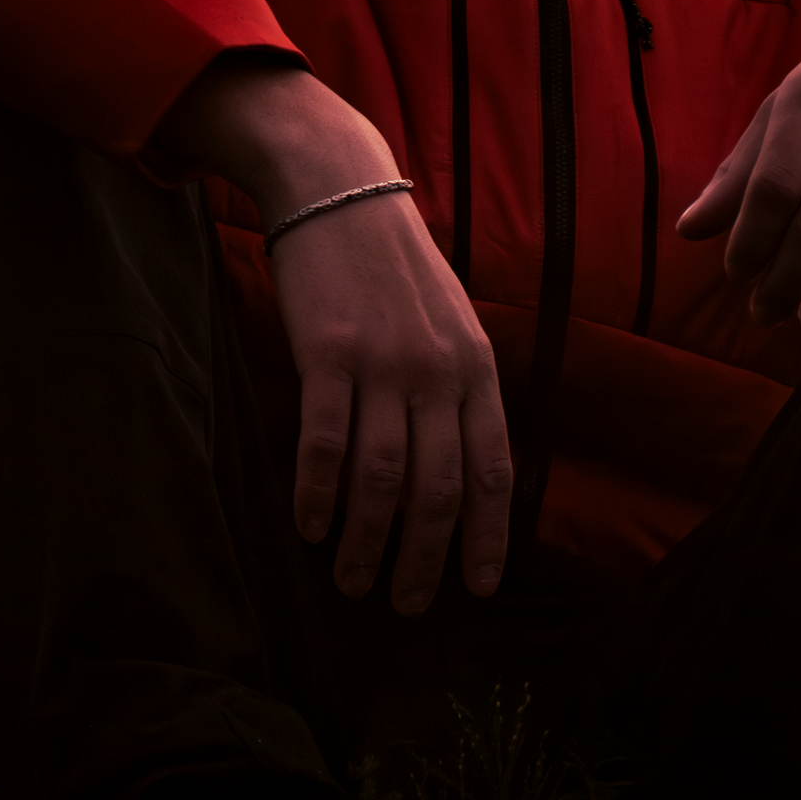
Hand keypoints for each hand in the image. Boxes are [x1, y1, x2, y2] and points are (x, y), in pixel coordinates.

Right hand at [161, 58, 511, 611]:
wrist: (341, 192)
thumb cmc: (394, 268)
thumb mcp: (451, 323)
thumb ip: (460, 391)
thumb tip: (461, 473)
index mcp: (476, 368)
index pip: (492, 471)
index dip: (487, 536)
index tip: (478, 588)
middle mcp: (438, 372)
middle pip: (438, 490)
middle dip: (425, 560)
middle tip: (407, 607)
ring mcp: (384, 365)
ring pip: (381, 480)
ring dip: (366, 544)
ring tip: (352, 584)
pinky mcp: (328, 355)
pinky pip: (324, 444)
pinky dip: (317, 495)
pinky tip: (309, 528)